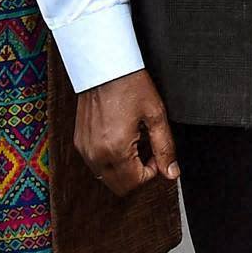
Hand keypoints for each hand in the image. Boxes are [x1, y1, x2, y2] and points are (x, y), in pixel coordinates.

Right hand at [75, 68, 180, 195]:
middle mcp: (95, 154)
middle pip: (119, 186)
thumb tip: (172, 173)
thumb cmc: (130, 85)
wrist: (103, 66)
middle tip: (146, 149)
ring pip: (106, 176)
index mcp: (115, 149)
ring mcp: (84, 149)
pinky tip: (119, 138)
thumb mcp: (155, 115)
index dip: (151, 172)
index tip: (156, 153)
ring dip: (123, 168)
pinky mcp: (79, 142)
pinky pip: (96, 163)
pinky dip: (110, 159)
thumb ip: (164, 147)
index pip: (135, 183)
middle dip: (137, 174)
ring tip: (133, 141)